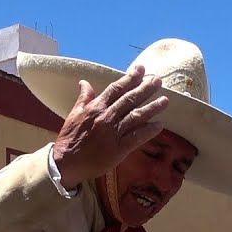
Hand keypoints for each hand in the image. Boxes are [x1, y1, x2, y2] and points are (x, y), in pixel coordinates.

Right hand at [51, 65, 168, 189]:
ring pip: (136, 116)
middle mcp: (107, 117)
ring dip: (152, 107)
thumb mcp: (74, 114)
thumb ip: (83, 98)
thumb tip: (84, 82)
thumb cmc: (69, 138)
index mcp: (96, 107)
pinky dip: (149, 130)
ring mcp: (114, 133)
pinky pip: (137, 137)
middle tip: (158, 80)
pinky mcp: (119, 149)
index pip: (116, 89)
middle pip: (129, 99)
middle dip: (145, 88)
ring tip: (165, 100)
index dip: (129, 78)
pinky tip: (160, 125)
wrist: (66, 162)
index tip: (141, 69)